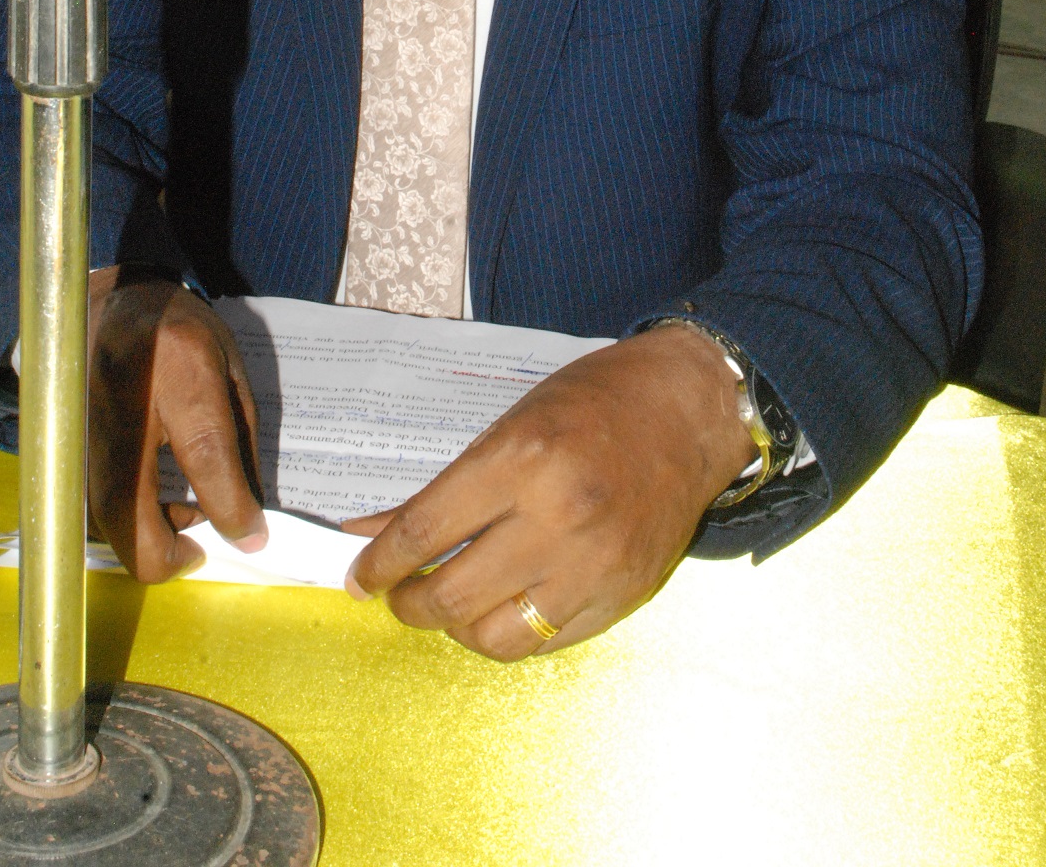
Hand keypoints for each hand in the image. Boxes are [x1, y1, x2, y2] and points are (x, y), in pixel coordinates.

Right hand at [86, 268, 266, 580]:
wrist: (112, 303)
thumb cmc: (180, 330)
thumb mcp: (230, 368)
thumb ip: (242, 442)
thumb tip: (248, 518)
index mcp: (180, 366)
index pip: (203, 452)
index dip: (230, 506)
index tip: (252, 537)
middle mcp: (121, 401)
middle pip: (128, 508)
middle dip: (166, 553)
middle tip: (201, 547)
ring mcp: (83, 428)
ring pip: (103, 518)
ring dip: (147, 537)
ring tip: (186, 513)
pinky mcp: (68, 448)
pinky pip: (93, 504)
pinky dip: (128, 520)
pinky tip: (157, 502)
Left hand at [342, 324, 755, 660]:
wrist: (687, 411)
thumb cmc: (594, 403)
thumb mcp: (509, 426)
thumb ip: (445, 490)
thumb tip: (372, 534)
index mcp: (521, 459)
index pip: (424, 533)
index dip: (378, 563)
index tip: (358, 576)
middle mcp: (556, 518)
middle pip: (451, 597)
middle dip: (408, 604)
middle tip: (400, 594)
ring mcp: (593, 565)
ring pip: (495, 637)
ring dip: (458, 627)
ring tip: (452, 603)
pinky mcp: (621, 597)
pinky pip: (546, 642)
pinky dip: (512, 631)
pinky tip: (502, 605)